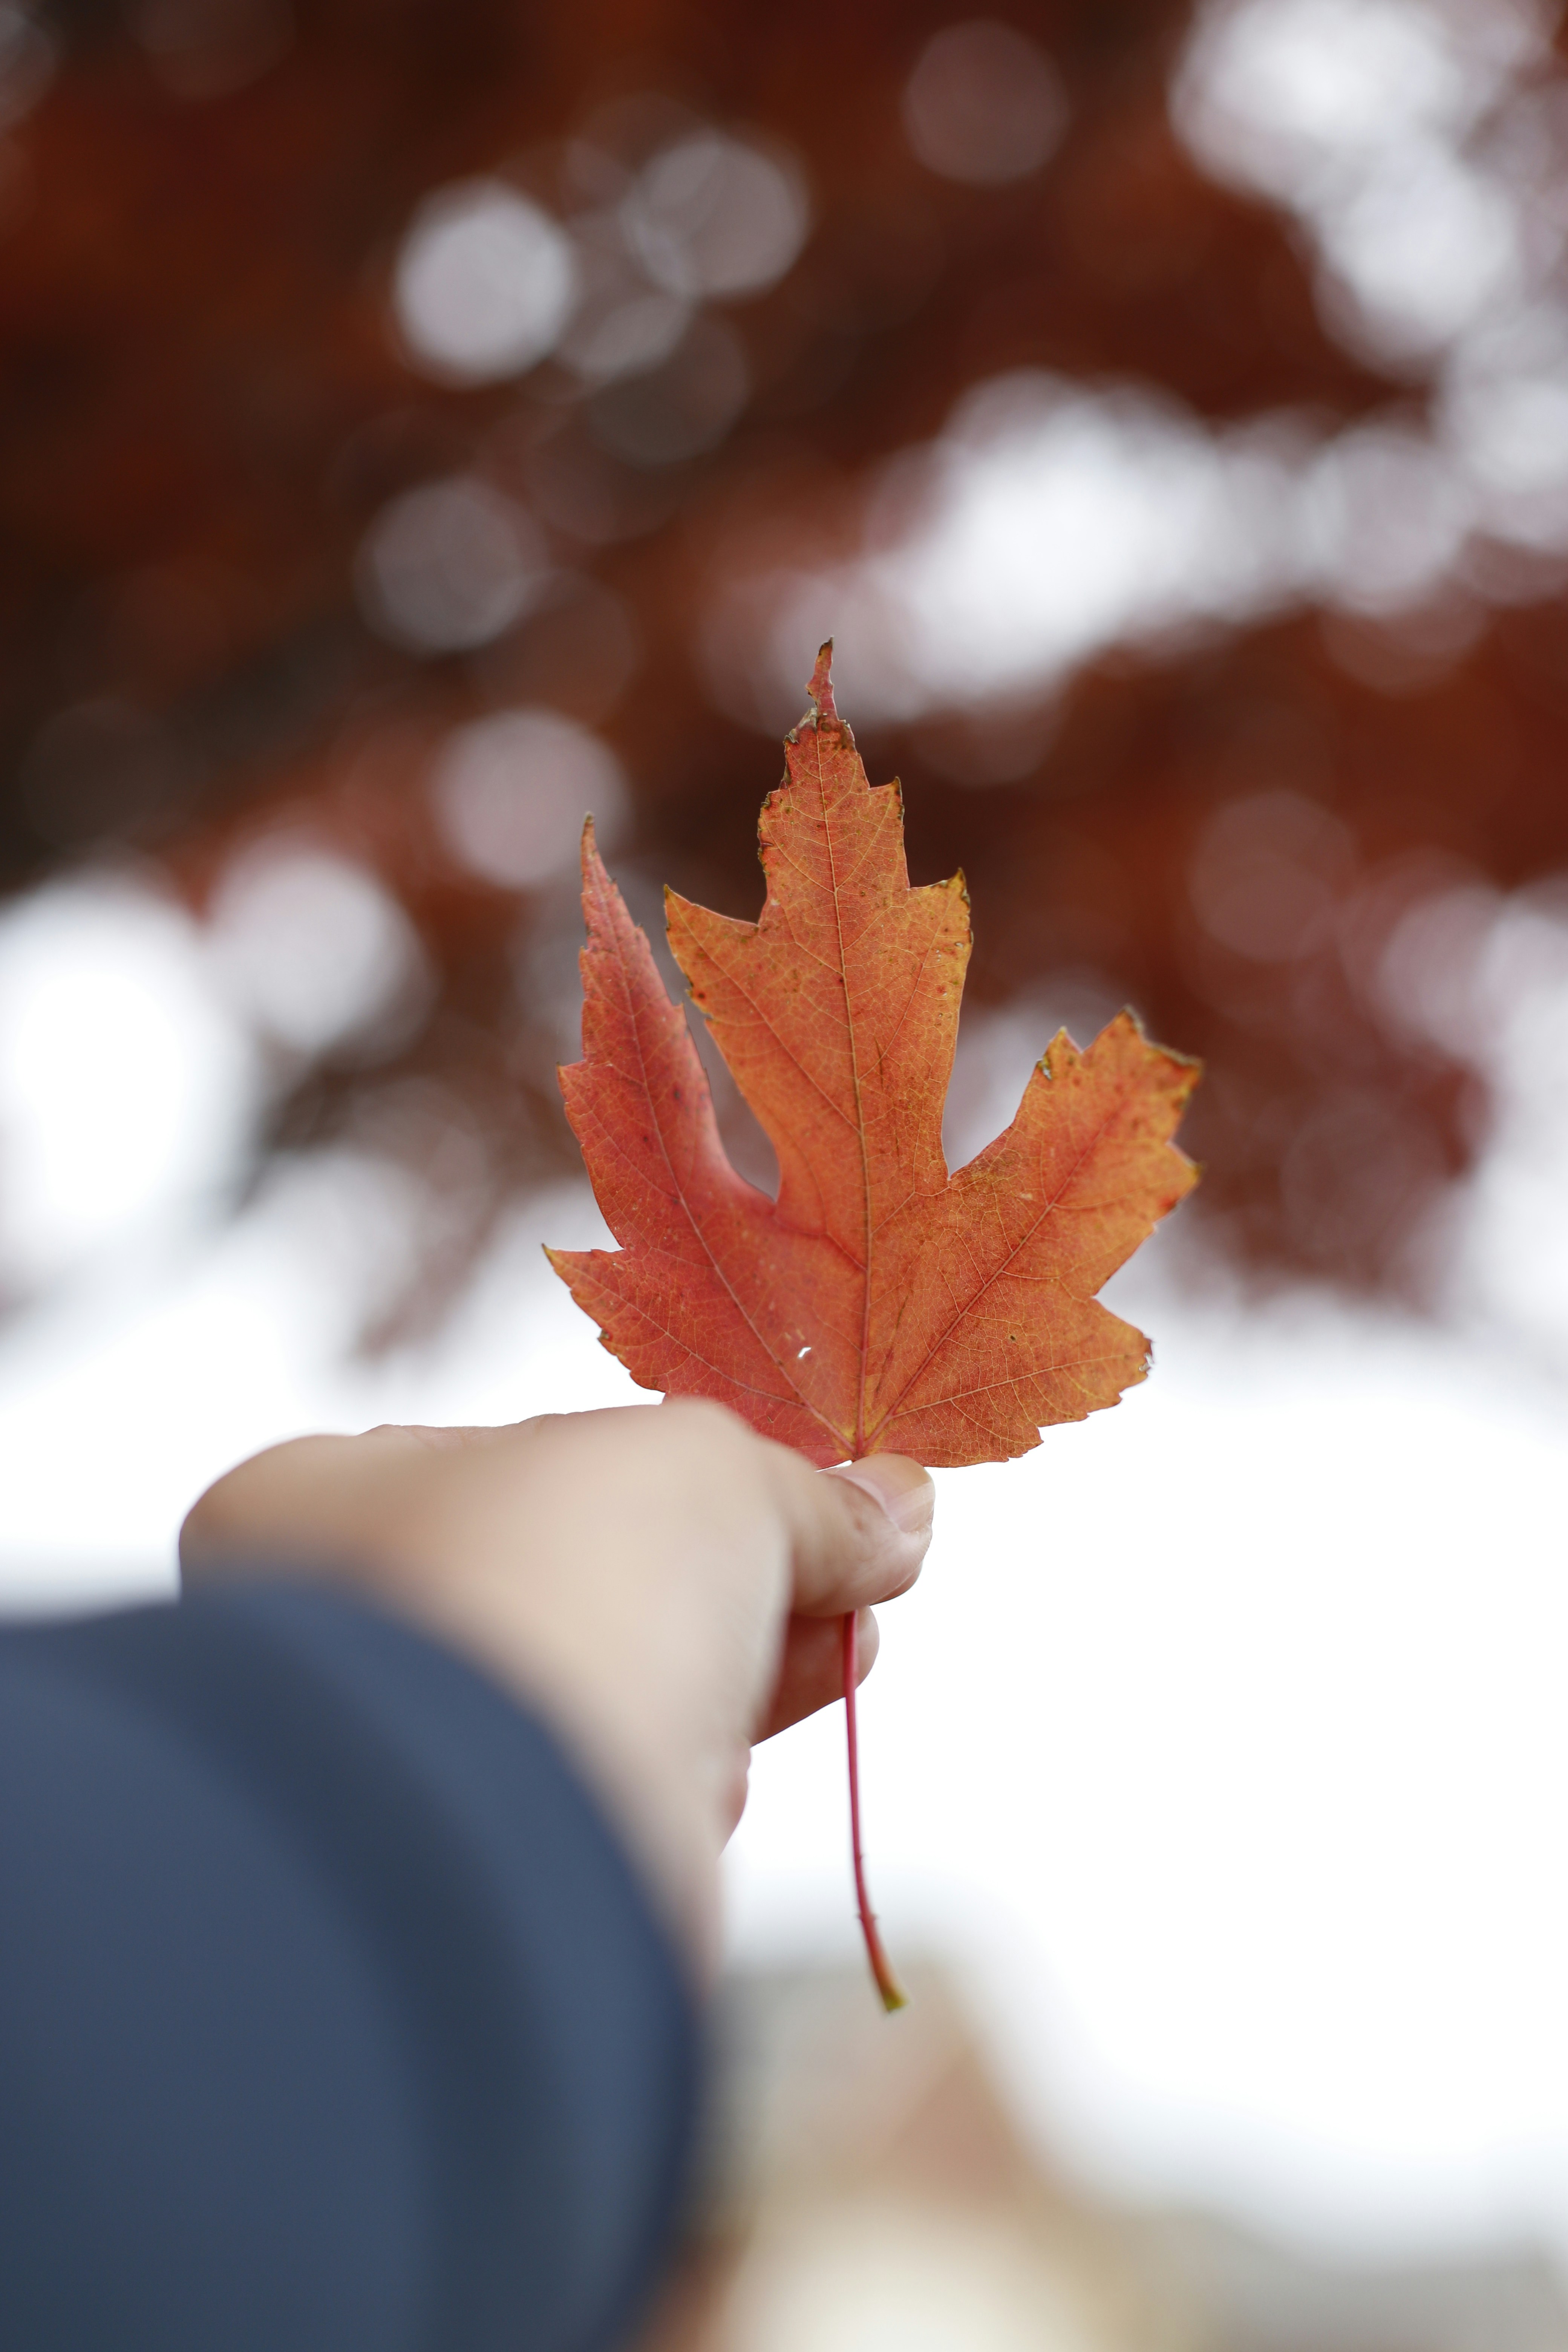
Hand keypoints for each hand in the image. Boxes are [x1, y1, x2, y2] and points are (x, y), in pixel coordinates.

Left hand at [180, 1403, 932, 1972]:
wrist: (504, 1827)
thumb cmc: (552, 1585)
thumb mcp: (706, 1470)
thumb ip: (800, 1491)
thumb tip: (895, 1508)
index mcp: (327, 1502)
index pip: (514, 1459)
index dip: (659, 1469)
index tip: (786, 1487)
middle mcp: (349, 1634)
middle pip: (579, 1585)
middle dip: (729, 1578)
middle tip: (850, 1573)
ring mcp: (418, 1760)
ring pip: (603, 1702)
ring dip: (732, 1675)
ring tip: (844, 1646)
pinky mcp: (491, 1878)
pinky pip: (614, 1804)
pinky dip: (693, 1778)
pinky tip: (739, 1762)